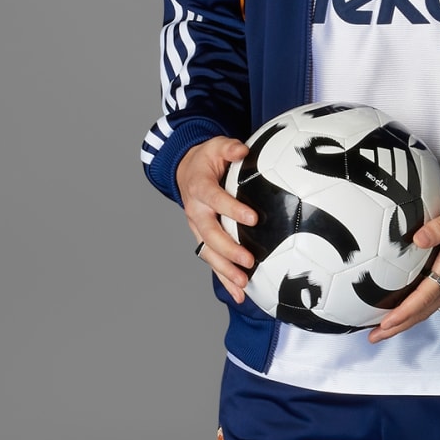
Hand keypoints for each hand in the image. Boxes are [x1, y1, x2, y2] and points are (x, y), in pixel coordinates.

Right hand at [179, 136, 255, 299]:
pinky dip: (225, 279)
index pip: (215, 199)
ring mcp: (198, 229)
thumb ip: (229, 147)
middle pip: (210, 234)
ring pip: (209, 253)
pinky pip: (213, 262)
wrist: (187, 171)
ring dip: (226, 271)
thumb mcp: (216, 145)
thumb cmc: (207, 159)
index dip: (232, 209)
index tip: (253, 218)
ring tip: (244, 284)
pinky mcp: (204, 239)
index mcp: (200, 188)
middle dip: (229, 250)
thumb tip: (242, 149)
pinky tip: (240, 294)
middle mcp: (196, 211)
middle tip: (249, 260)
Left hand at [367, 185, 439, 342]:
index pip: (423, 299)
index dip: (403, 313)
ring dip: (407, 321)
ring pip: (429, 308)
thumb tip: (417, 239)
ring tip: (386, 329)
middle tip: (375, 337)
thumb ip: (437, 227)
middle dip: (399, 326)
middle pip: (424, 311)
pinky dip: (418, 308)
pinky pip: (435, 299)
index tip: (384, 324)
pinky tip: (407, 307)